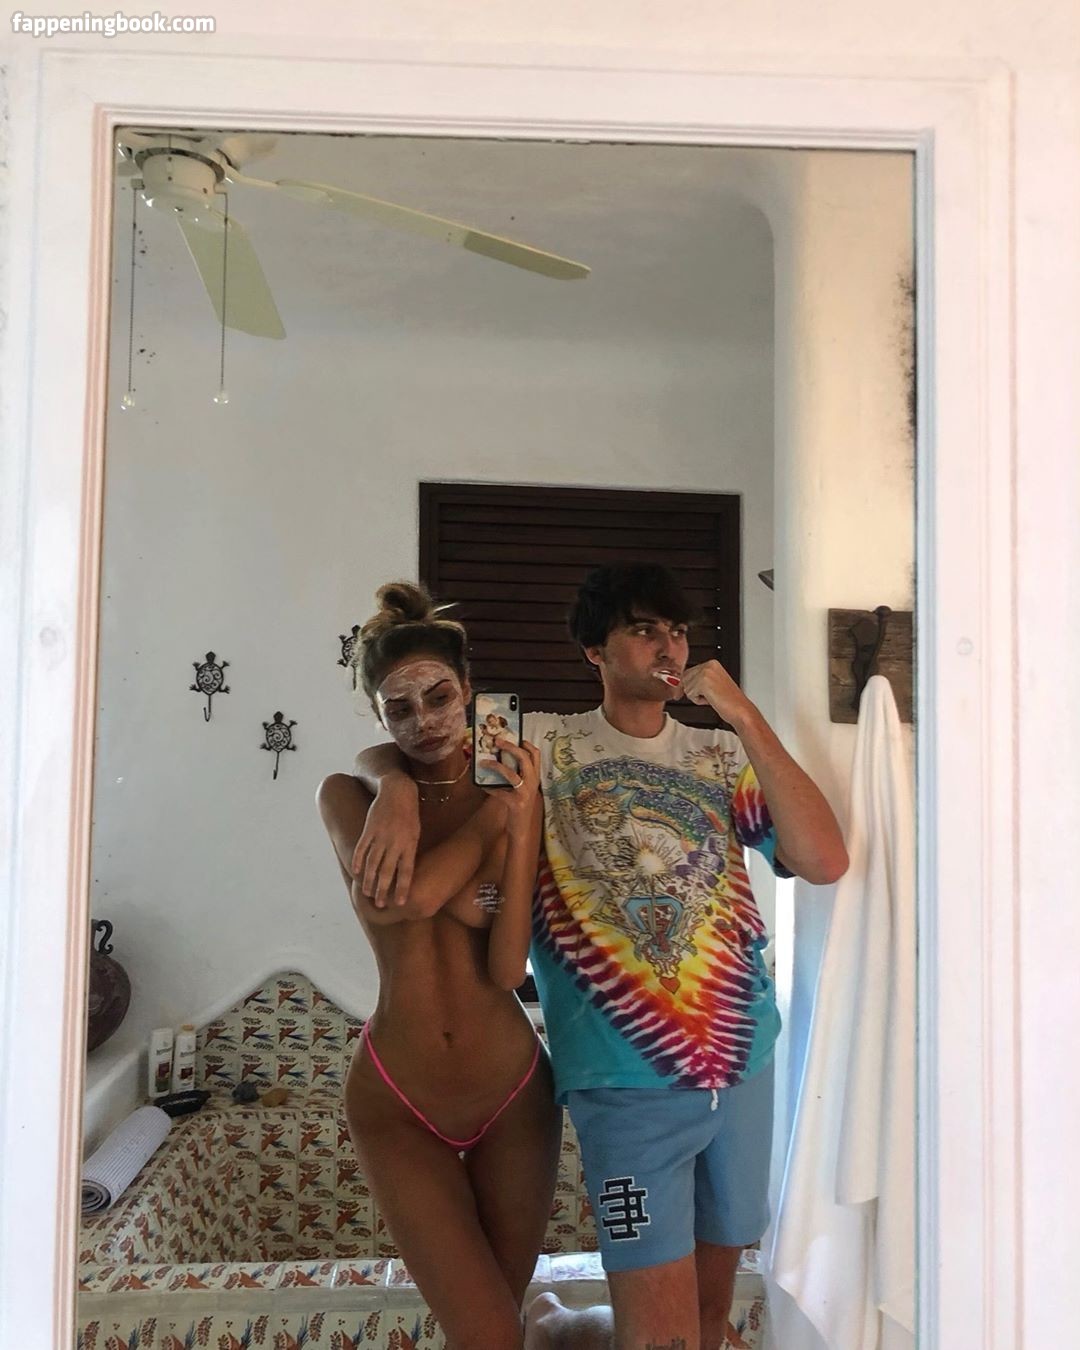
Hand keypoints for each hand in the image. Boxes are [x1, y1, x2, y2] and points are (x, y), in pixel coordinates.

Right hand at [350, 775, 419, 906]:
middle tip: (379, 904)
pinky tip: (356, 871)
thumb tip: (404, 872)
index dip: (402, 888)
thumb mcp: (415, 832)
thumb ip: (409, 851)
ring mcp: (381, 835)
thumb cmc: (409, 815)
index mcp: (409, 844)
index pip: (406, 872)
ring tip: (366, 892)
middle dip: (382, 890)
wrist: (397, 791)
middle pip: (387, 871)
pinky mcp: (370, 828)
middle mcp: (395, 842)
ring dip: (368, 879)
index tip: (399, 903)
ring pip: (372, 863)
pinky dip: (358, 860)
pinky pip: (362, 848)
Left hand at [482, 738, 540, 833]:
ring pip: (511, 773)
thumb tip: (500, 761)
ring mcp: (525, 793)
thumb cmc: (519, 807)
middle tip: (497, 741)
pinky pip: (499, 792)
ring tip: (484, 762)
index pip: (536, 755)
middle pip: (525, 758)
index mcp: (535, 778)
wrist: (521, 829)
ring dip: (495, 765)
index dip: (526, 744)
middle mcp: (533, 783)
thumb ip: (517, 776)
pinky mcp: (515, 803)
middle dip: (510, 747)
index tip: (515, 737)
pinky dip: (489, 788)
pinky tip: (482, 786)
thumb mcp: (522, 789)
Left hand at [680, 660, 753, 724]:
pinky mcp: (703, 682)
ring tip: (712, 698)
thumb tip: (678, 684)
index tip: (685, 693)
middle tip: (708, 697)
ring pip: (686, 687)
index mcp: (712, 663)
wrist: (740, 710)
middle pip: (685, 678)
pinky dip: (698, 700)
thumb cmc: (730, 701)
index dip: (687, 685)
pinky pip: (690, 694)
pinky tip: (711, 700)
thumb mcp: (712, 685)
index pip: (688, 672)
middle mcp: (709, 665)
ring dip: (696, 696)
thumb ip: (697, 680)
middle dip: (692, 690)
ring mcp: (706, 673)